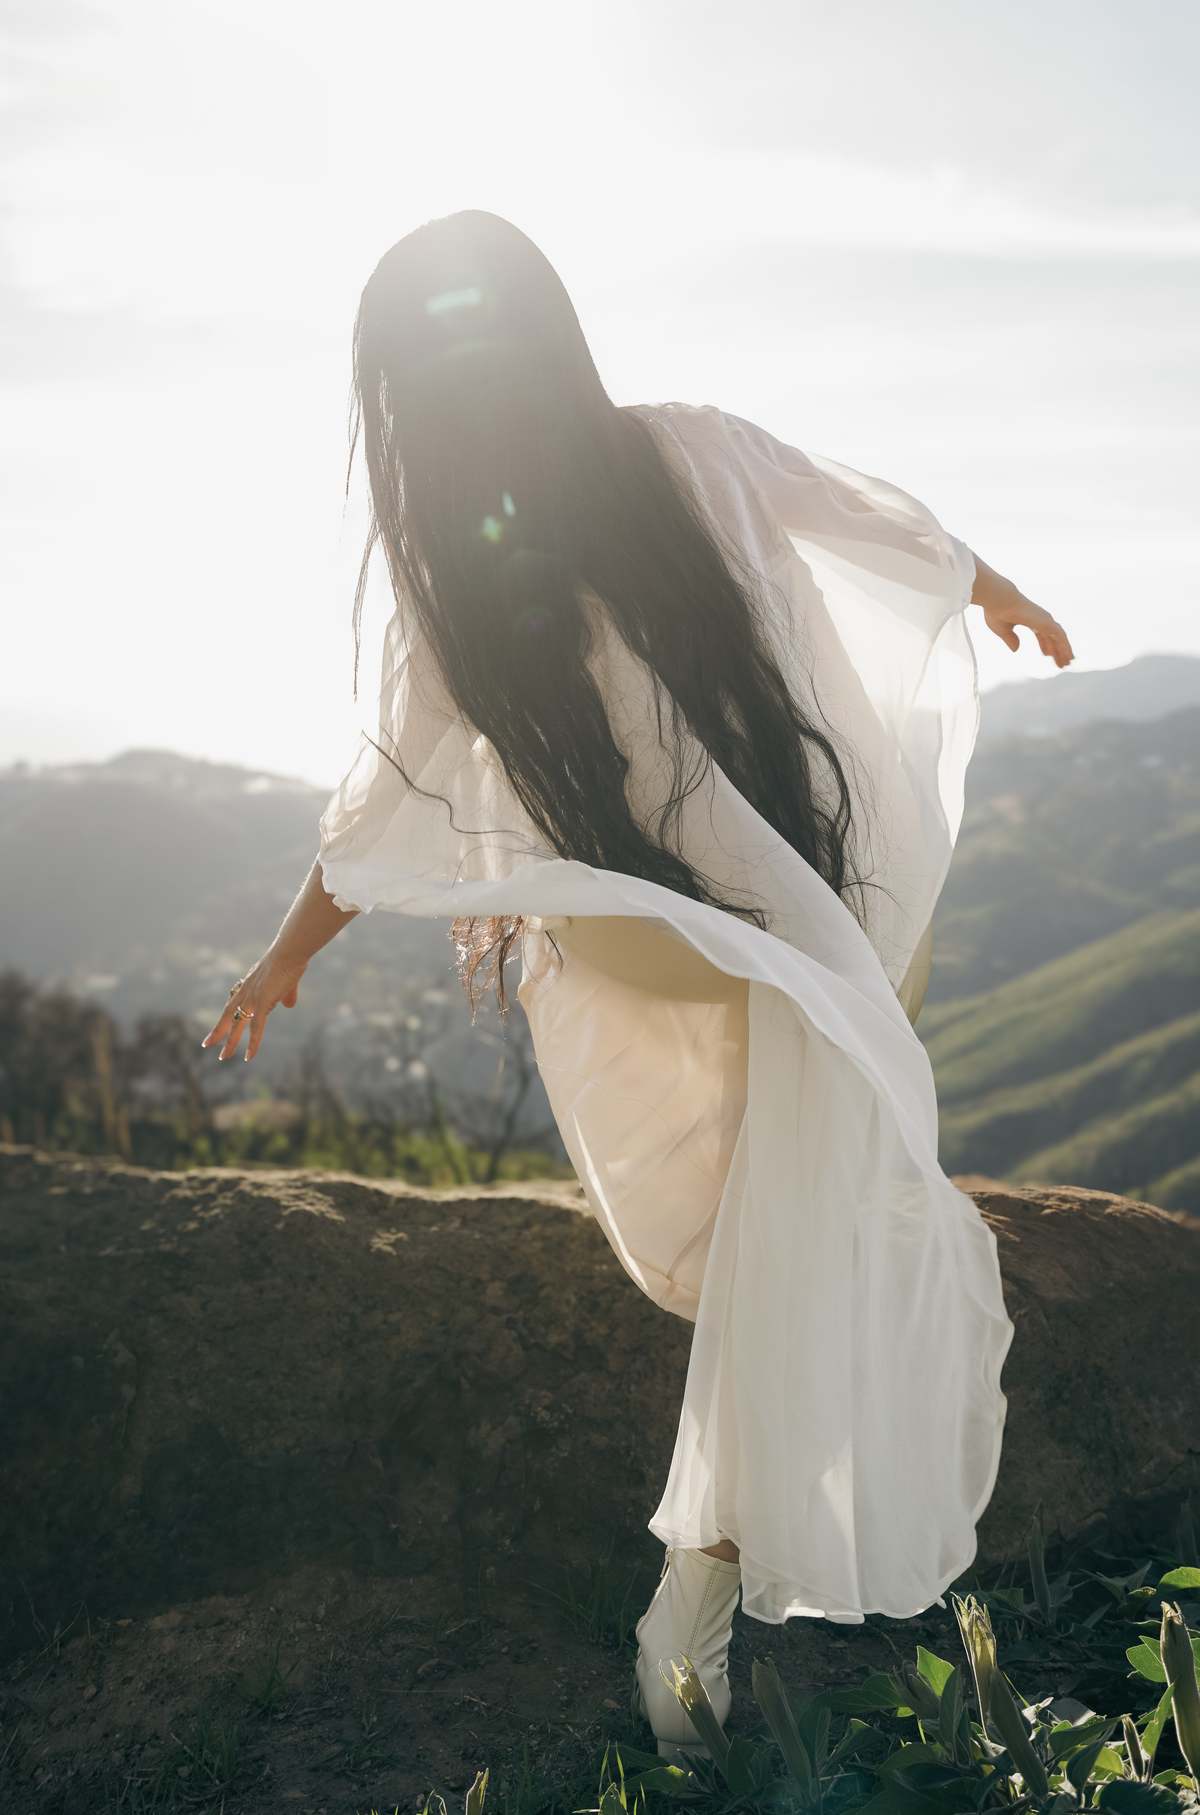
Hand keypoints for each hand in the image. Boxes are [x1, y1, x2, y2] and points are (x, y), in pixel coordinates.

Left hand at [200, 946, 307, 1062]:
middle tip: (207, 1044)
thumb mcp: (287, 981)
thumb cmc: (291, 960)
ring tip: (223, 1058)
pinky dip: (252, 1044)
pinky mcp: (262, 1003)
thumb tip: (289, 1005)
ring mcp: (252, 998)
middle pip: (227, 1016)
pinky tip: (248, 1057)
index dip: (226, 1016)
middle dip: (218, 1032)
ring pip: (237, 1025)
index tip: (220, 1027)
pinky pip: (256, 1029)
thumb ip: (287, 994)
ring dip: (230, 1043)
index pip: (233, 1004)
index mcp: (249, 985)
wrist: (291, 951)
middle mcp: (245, 992)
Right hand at [982, 587, 1074, 667]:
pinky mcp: (1047, 622)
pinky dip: (1065, 647)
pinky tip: (1068, 657)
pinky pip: (1060, 637)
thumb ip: (1011, 639)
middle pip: (1053, 637)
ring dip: (1064, 651)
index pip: (1042, 635)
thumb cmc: (997, 612)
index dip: (1046, 645)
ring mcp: (1045, 620)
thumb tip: (1016, 650)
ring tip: (1067, 664)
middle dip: (1057, 651)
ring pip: (1059, 638)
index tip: (1048, 655)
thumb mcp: (1003, 631)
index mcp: (1030, 620)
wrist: (998, 601)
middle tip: (1062, 663)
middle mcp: (1040, 619)